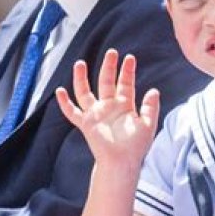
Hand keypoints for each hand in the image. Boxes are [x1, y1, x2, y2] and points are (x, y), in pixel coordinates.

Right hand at [56, 49, 159, 167]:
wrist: (122, 162)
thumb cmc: (136, 146)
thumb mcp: (148, 124)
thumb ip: (151, 107)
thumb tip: (154, 90)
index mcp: (124, 105)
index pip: (125, 83)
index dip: (127, 71)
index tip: (129, 58)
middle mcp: (109, 107)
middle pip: (106, 82)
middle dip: (108, 67)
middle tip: (111, 52)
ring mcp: (96, 114)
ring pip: (85, 92)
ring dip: (81, 79)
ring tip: (80, 63)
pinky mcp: (86, 124)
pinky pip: (72, 112)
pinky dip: (65, 103)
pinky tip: (60, 91)